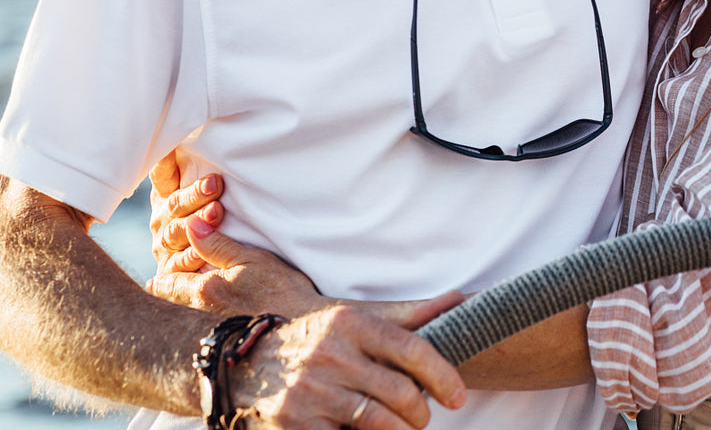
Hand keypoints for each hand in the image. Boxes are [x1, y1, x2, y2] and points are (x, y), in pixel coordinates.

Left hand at [148, 217, 323, 318]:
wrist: (299, 325)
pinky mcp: (230, 330)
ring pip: (190, 312)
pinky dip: (201, 312)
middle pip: (175, 303)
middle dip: (169, 294)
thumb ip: (217, 245)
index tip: (151, 283)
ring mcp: (216, 324)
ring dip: (185, 302)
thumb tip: (191, 225)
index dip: (159, 282)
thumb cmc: (278, 290)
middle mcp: (204, 311)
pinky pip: (205, 320)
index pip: (169, 285)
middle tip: (159, 288)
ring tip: (184, 296)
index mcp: (204, 290)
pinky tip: (212, 310)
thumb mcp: (249, 259)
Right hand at [149, 153, 223, 274]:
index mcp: (168, 197)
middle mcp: (163, 219)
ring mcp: (165, 246)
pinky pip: (181, 264)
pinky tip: (205, 252)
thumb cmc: (206, 223)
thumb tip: (207, 127)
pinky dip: (194, 257)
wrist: (193, 275)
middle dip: (194, 193)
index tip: (175, 145)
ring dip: (195, 223)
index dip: (166, 161)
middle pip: (175, 204)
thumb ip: (200, 170)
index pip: (162, 175)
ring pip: (177, 232)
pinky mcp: (171, 272)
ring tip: (216, 213)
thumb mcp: (200, 196)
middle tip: (215, 182)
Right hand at [230, 295, 466, 429]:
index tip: (459, 397)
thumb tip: (461, 300)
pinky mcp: (295, 423)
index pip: (411, 349)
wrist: (243, 364)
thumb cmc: (314, 341)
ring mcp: (311, 391)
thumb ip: (407, 319)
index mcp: (350, 324)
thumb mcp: (354, 321)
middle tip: (424, 418)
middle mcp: (331, 354)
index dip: (443, 376)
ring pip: (378, 421)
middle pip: (399, 392)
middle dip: (421, 413)